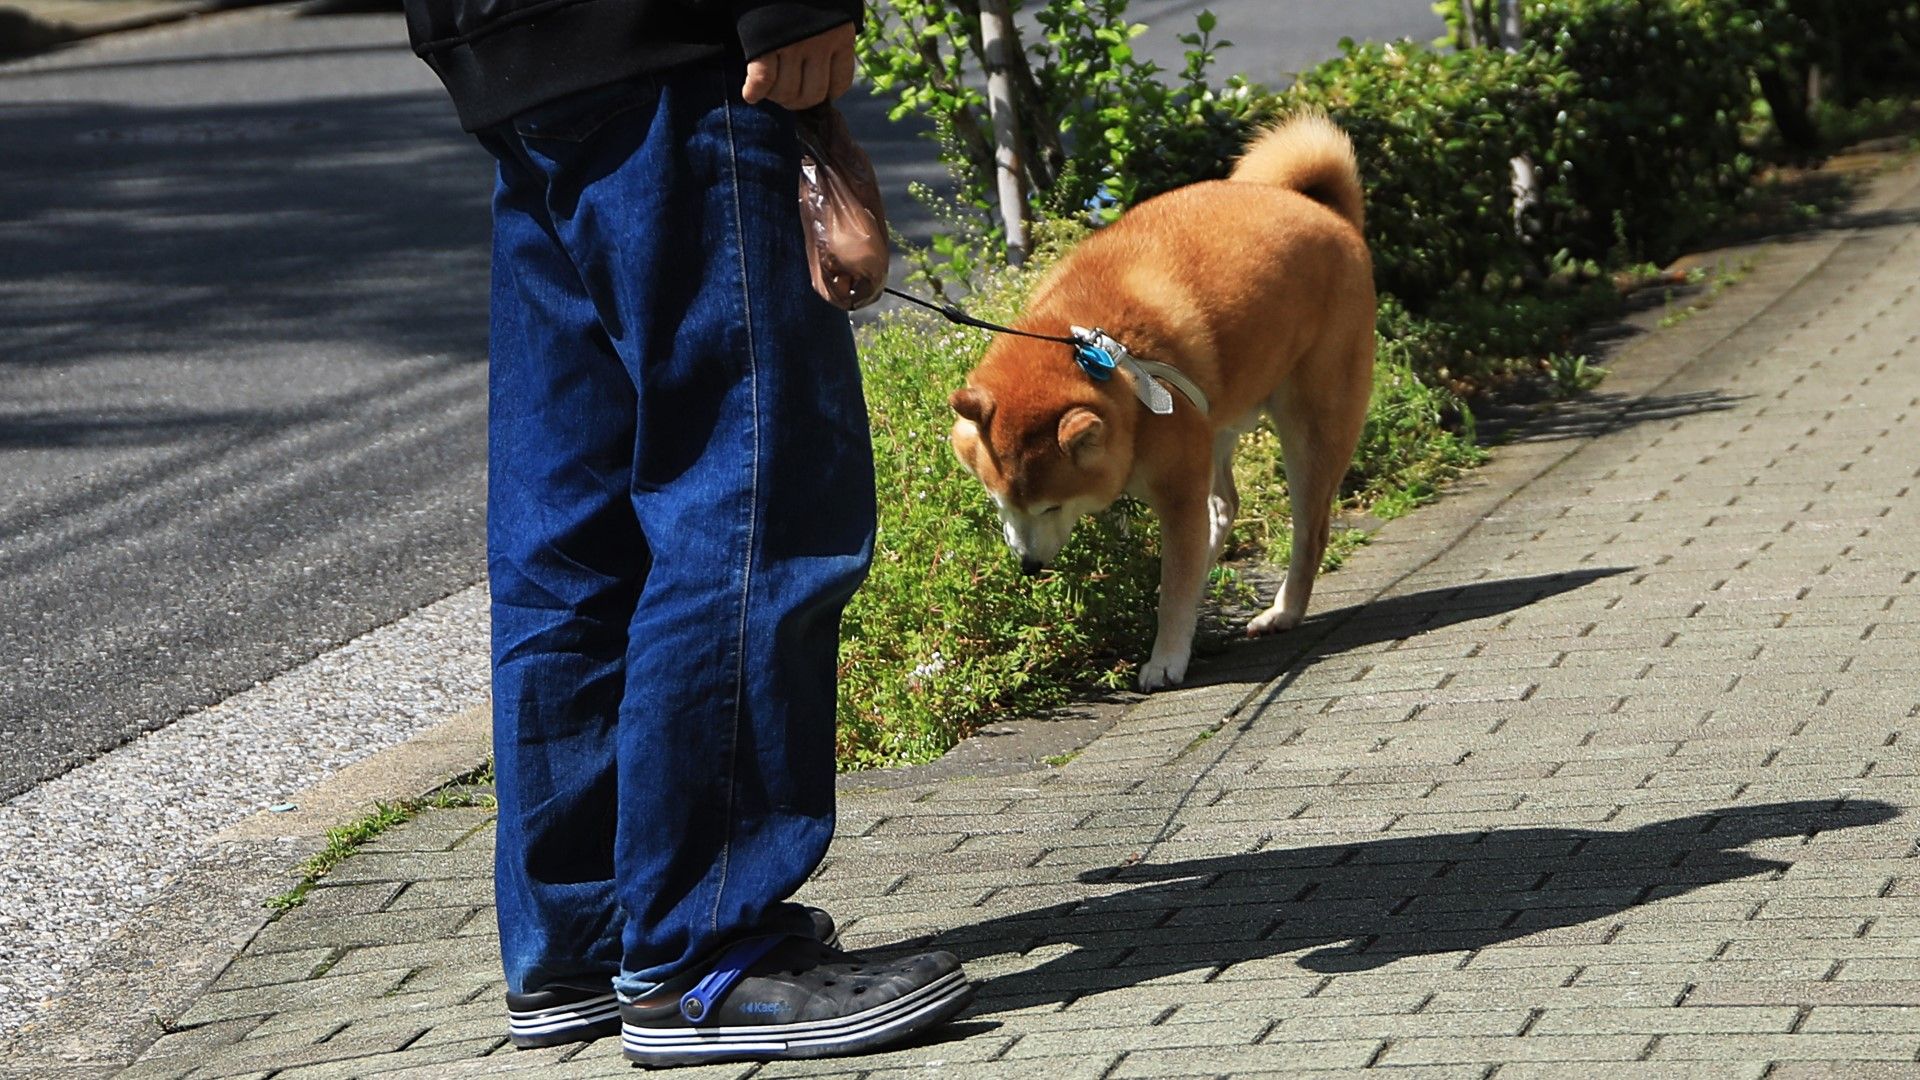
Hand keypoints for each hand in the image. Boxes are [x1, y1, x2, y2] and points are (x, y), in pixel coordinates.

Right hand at [742, 22, 856, 109]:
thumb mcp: (831, 8)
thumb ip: (830, 33)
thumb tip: (824, 72)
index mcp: (841, 36)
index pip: (838, 85)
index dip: (823, 94)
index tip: (810, 90)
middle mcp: (820, 44)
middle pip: (810, 95)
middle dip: (795, 101)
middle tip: (784, 95)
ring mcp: (793, 44)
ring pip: (785, 91)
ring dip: (774, 96)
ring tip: (768, 89)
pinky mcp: (765, 42)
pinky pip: (762, 80)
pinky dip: (754, 91)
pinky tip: (750, 94)